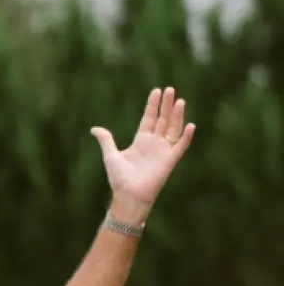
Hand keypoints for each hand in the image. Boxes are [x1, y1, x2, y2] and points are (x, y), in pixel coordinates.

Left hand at [91, 87, 194, 216]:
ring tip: (179, 101)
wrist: (128, 196)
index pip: (149, 118)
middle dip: (166, 105)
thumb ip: (106, 140)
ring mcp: (163, 151)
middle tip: (170, 90)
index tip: (157, 91)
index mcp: (141, 141)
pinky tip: (190, 125)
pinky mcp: (169, 161)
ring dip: (177, 116)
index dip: (153, 105)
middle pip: (162, 120)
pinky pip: (180, 147)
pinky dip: (186, 137)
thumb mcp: (111, 156)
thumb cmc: (119, 179)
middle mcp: (153, 144)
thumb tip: (94, 128)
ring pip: (173, 129)